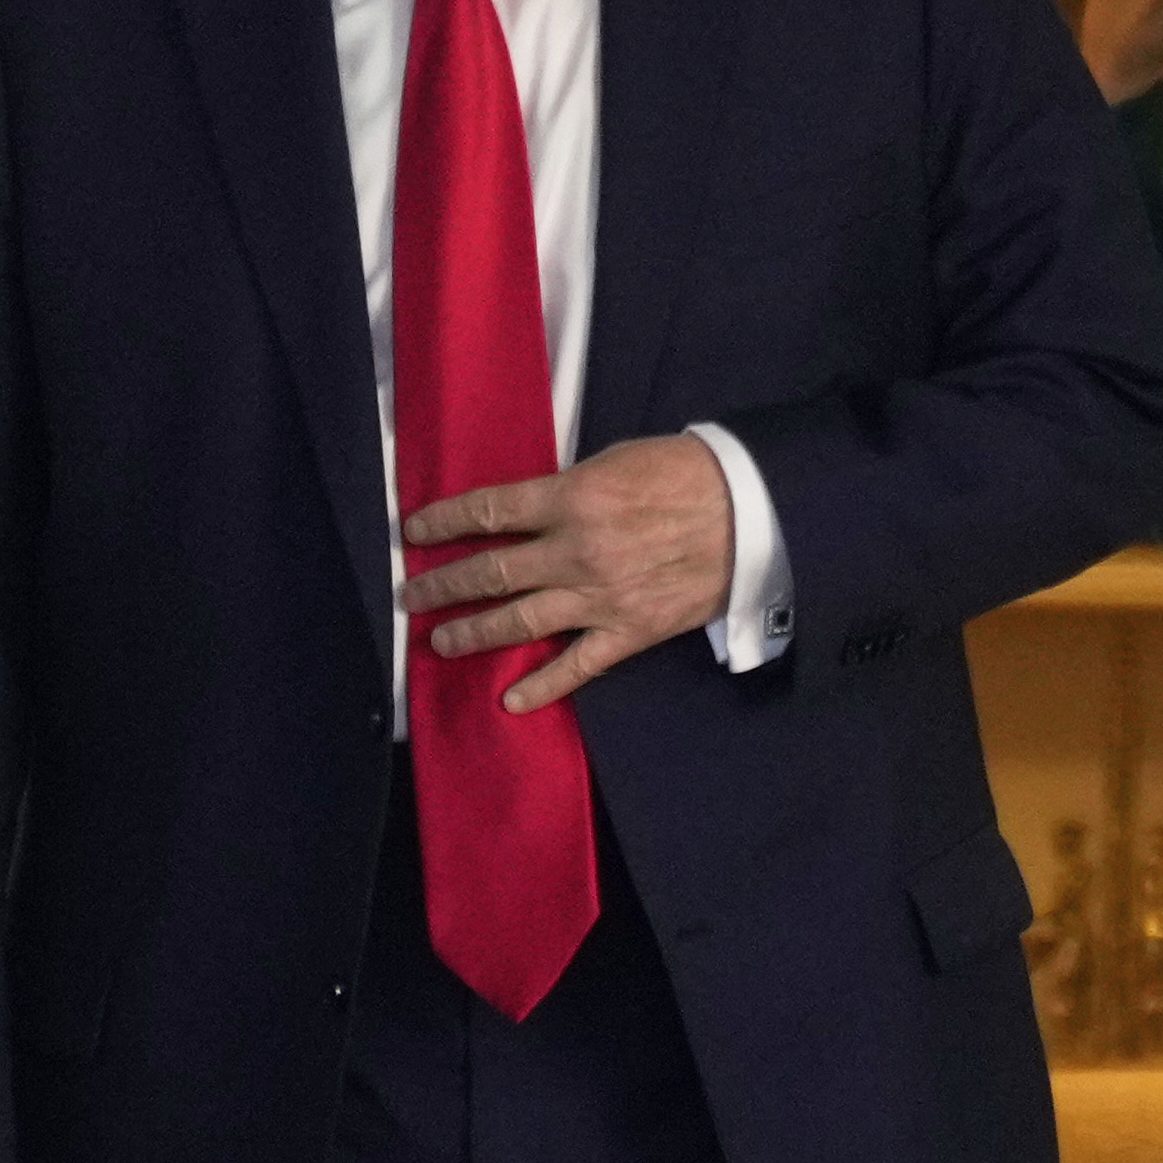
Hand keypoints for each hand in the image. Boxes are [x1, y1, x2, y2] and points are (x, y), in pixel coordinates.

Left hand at [398, 434, 732, 713]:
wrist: (750, 512)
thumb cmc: (684, 474)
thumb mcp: (614, 462)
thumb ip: (568, 489)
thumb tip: (530, 509)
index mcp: (570, 499)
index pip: (489, 512)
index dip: (444, 522)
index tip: (413, 532)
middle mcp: (575, 552)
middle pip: (491, 572)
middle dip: (444, 586)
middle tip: (412, 596)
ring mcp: (600, 597)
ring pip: (519, 622)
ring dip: (474, 632)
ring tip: (441, 641)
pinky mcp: (628, 631)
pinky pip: (576, 666)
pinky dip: (542, 687)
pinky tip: (510, 700)